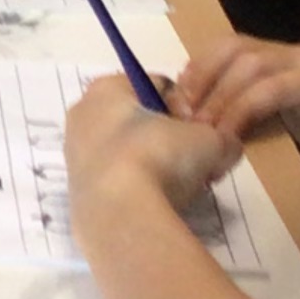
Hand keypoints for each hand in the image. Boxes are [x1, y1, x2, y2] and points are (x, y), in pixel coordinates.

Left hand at [66, 71, 240, 229]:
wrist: (120, 212)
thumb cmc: (161, 156)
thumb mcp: (210, 141)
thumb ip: (221, 137)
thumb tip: (225, 148)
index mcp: (107, 88)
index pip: (156, 86)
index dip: (186, 107)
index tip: (202, 130)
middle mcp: (83, 114)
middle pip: (139, 121)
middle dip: (169, 139)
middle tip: (195, 161)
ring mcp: (74, 154)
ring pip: (127, 153)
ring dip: (155, 166)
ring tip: (181, 187)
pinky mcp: (76, 190)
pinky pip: (116, 181)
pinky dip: (137, 188)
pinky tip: (158, 203)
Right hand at [176, 38, 299, 190]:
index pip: (270, 86)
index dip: (238, 110)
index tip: (216, 140)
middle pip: (246, 60)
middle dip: (214, 93)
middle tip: (190, 126)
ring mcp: (283, 50)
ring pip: (232, 46)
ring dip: (201, 73)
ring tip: (179, 105)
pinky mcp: (267, 53)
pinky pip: (229, 48)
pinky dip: (203, 65)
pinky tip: (187, 91)